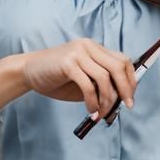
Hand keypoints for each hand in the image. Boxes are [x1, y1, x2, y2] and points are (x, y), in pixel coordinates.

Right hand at [21, 38, 136, 117]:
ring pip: (104, 77)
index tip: (130, 98)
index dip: (130, 80)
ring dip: (107, 100)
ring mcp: (78, 53)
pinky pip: (88, 85)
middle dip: (125, 89)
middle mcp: (88, 46)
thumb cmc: (57, 78)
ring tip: (101, 113)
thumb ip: (101, 85)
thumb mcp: (84, 80)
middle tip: (126, 107)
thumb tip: (121, 99)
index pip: (123, 60)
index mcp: (95, 48)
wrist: (28, 72)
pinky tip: (91, 110)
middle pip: (118, 67)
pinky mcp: (67, 63)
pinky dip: (93, 101)